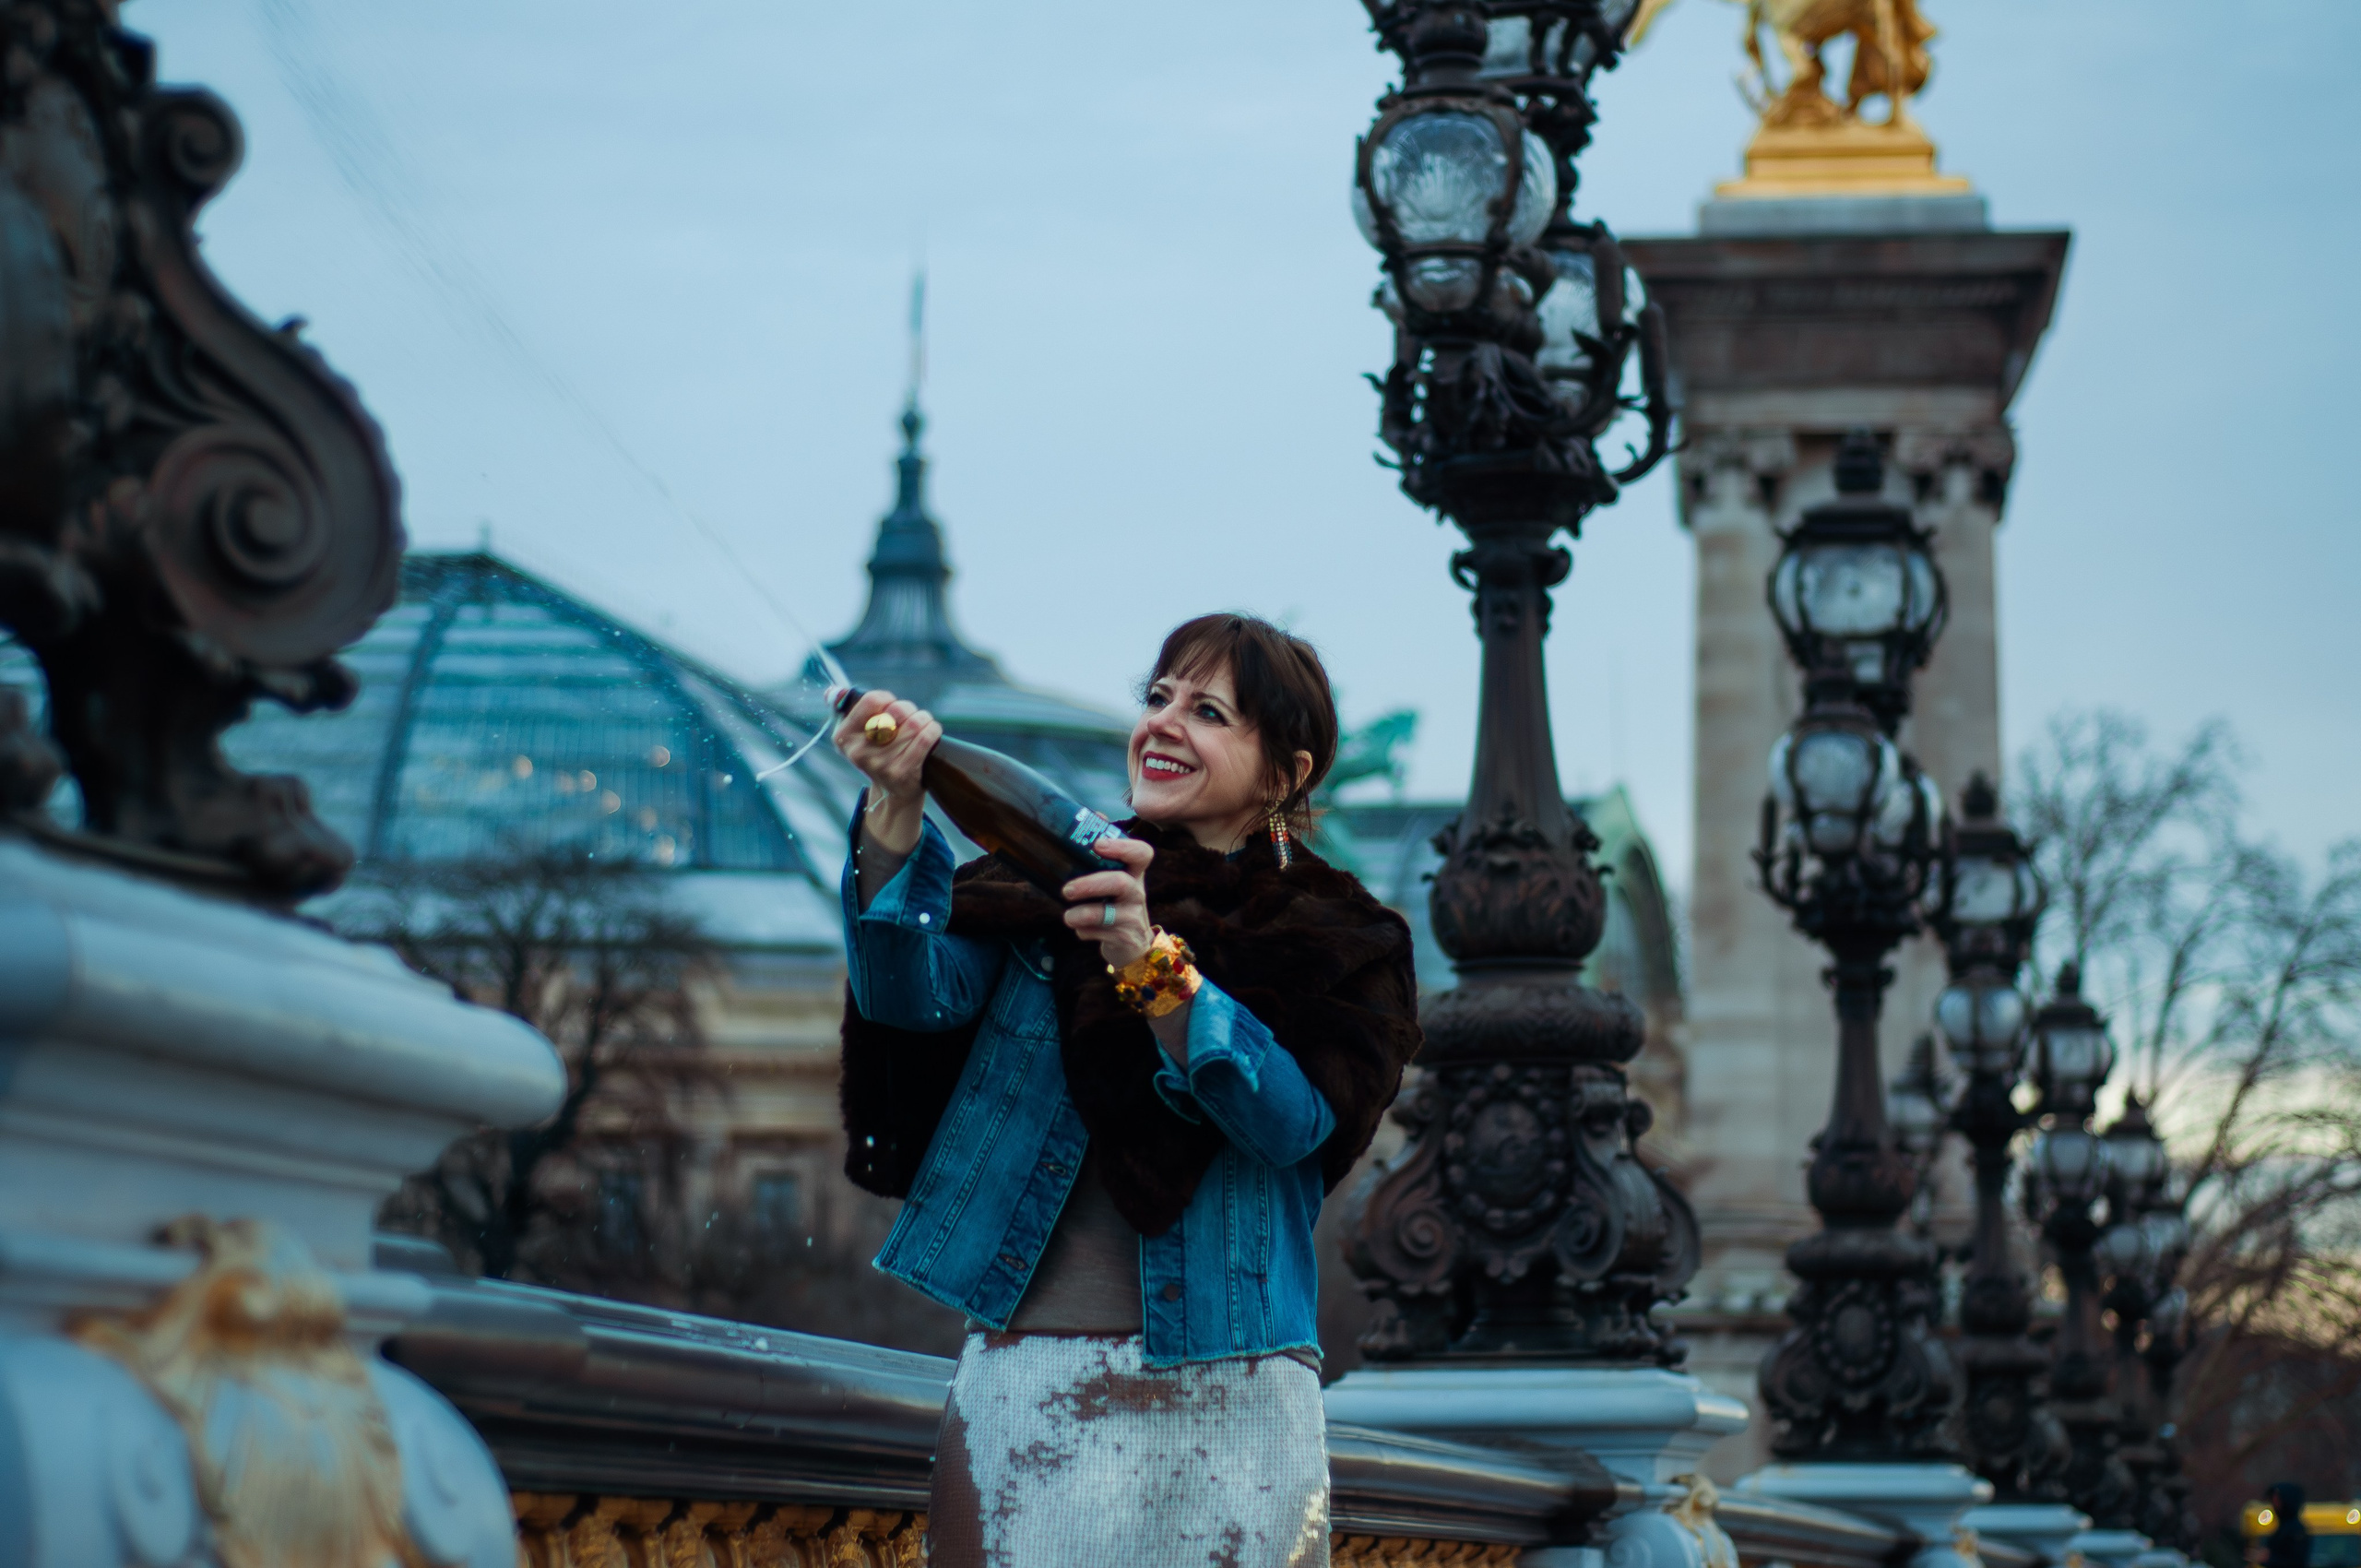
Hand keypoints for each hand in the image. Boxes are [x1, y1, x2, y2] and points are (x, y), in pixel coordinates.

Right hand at [833, 689, 938, 855]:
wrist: (894, 792)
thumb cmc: (879, 752)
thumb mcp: (858, 734)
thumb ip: (848, 709)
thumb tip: (832, 692)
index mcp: (843, 737)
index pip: (872, 700)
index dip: (888, 699)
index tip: (891, 706)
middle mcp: (858, 752)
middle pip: (897, 711)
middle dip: (909, 709)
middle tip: (910, 719)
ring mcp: (880, 764)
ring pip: (914, 723)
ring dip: (924, 720)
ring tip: (922, 726)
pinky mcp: (901, 773)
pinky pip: (925, 738)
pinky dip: (933, 730)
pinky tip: (931, 732)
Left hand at [1062, 834, 1155, 969]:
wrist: (1132, 944)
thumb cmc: (1115, 903)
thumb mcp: (1113, 876)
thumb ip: (1103, 851)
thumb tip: (1093, 813)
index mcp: (1133, 872)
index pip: (1141, 853)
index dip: (1122, 847)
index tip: (1098, 844)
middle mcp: (1136, 892)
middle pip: (1119, 882)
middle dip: (1090, 884)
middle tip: (1067, 889)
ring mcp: (1132, 916)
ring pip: (1105, 913)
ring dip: (1081, 914)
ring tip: (1067, 916)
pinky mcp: (1124, 937)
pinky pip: (1098, 933)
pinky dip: (1083, 932)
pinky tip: (1080, 930)